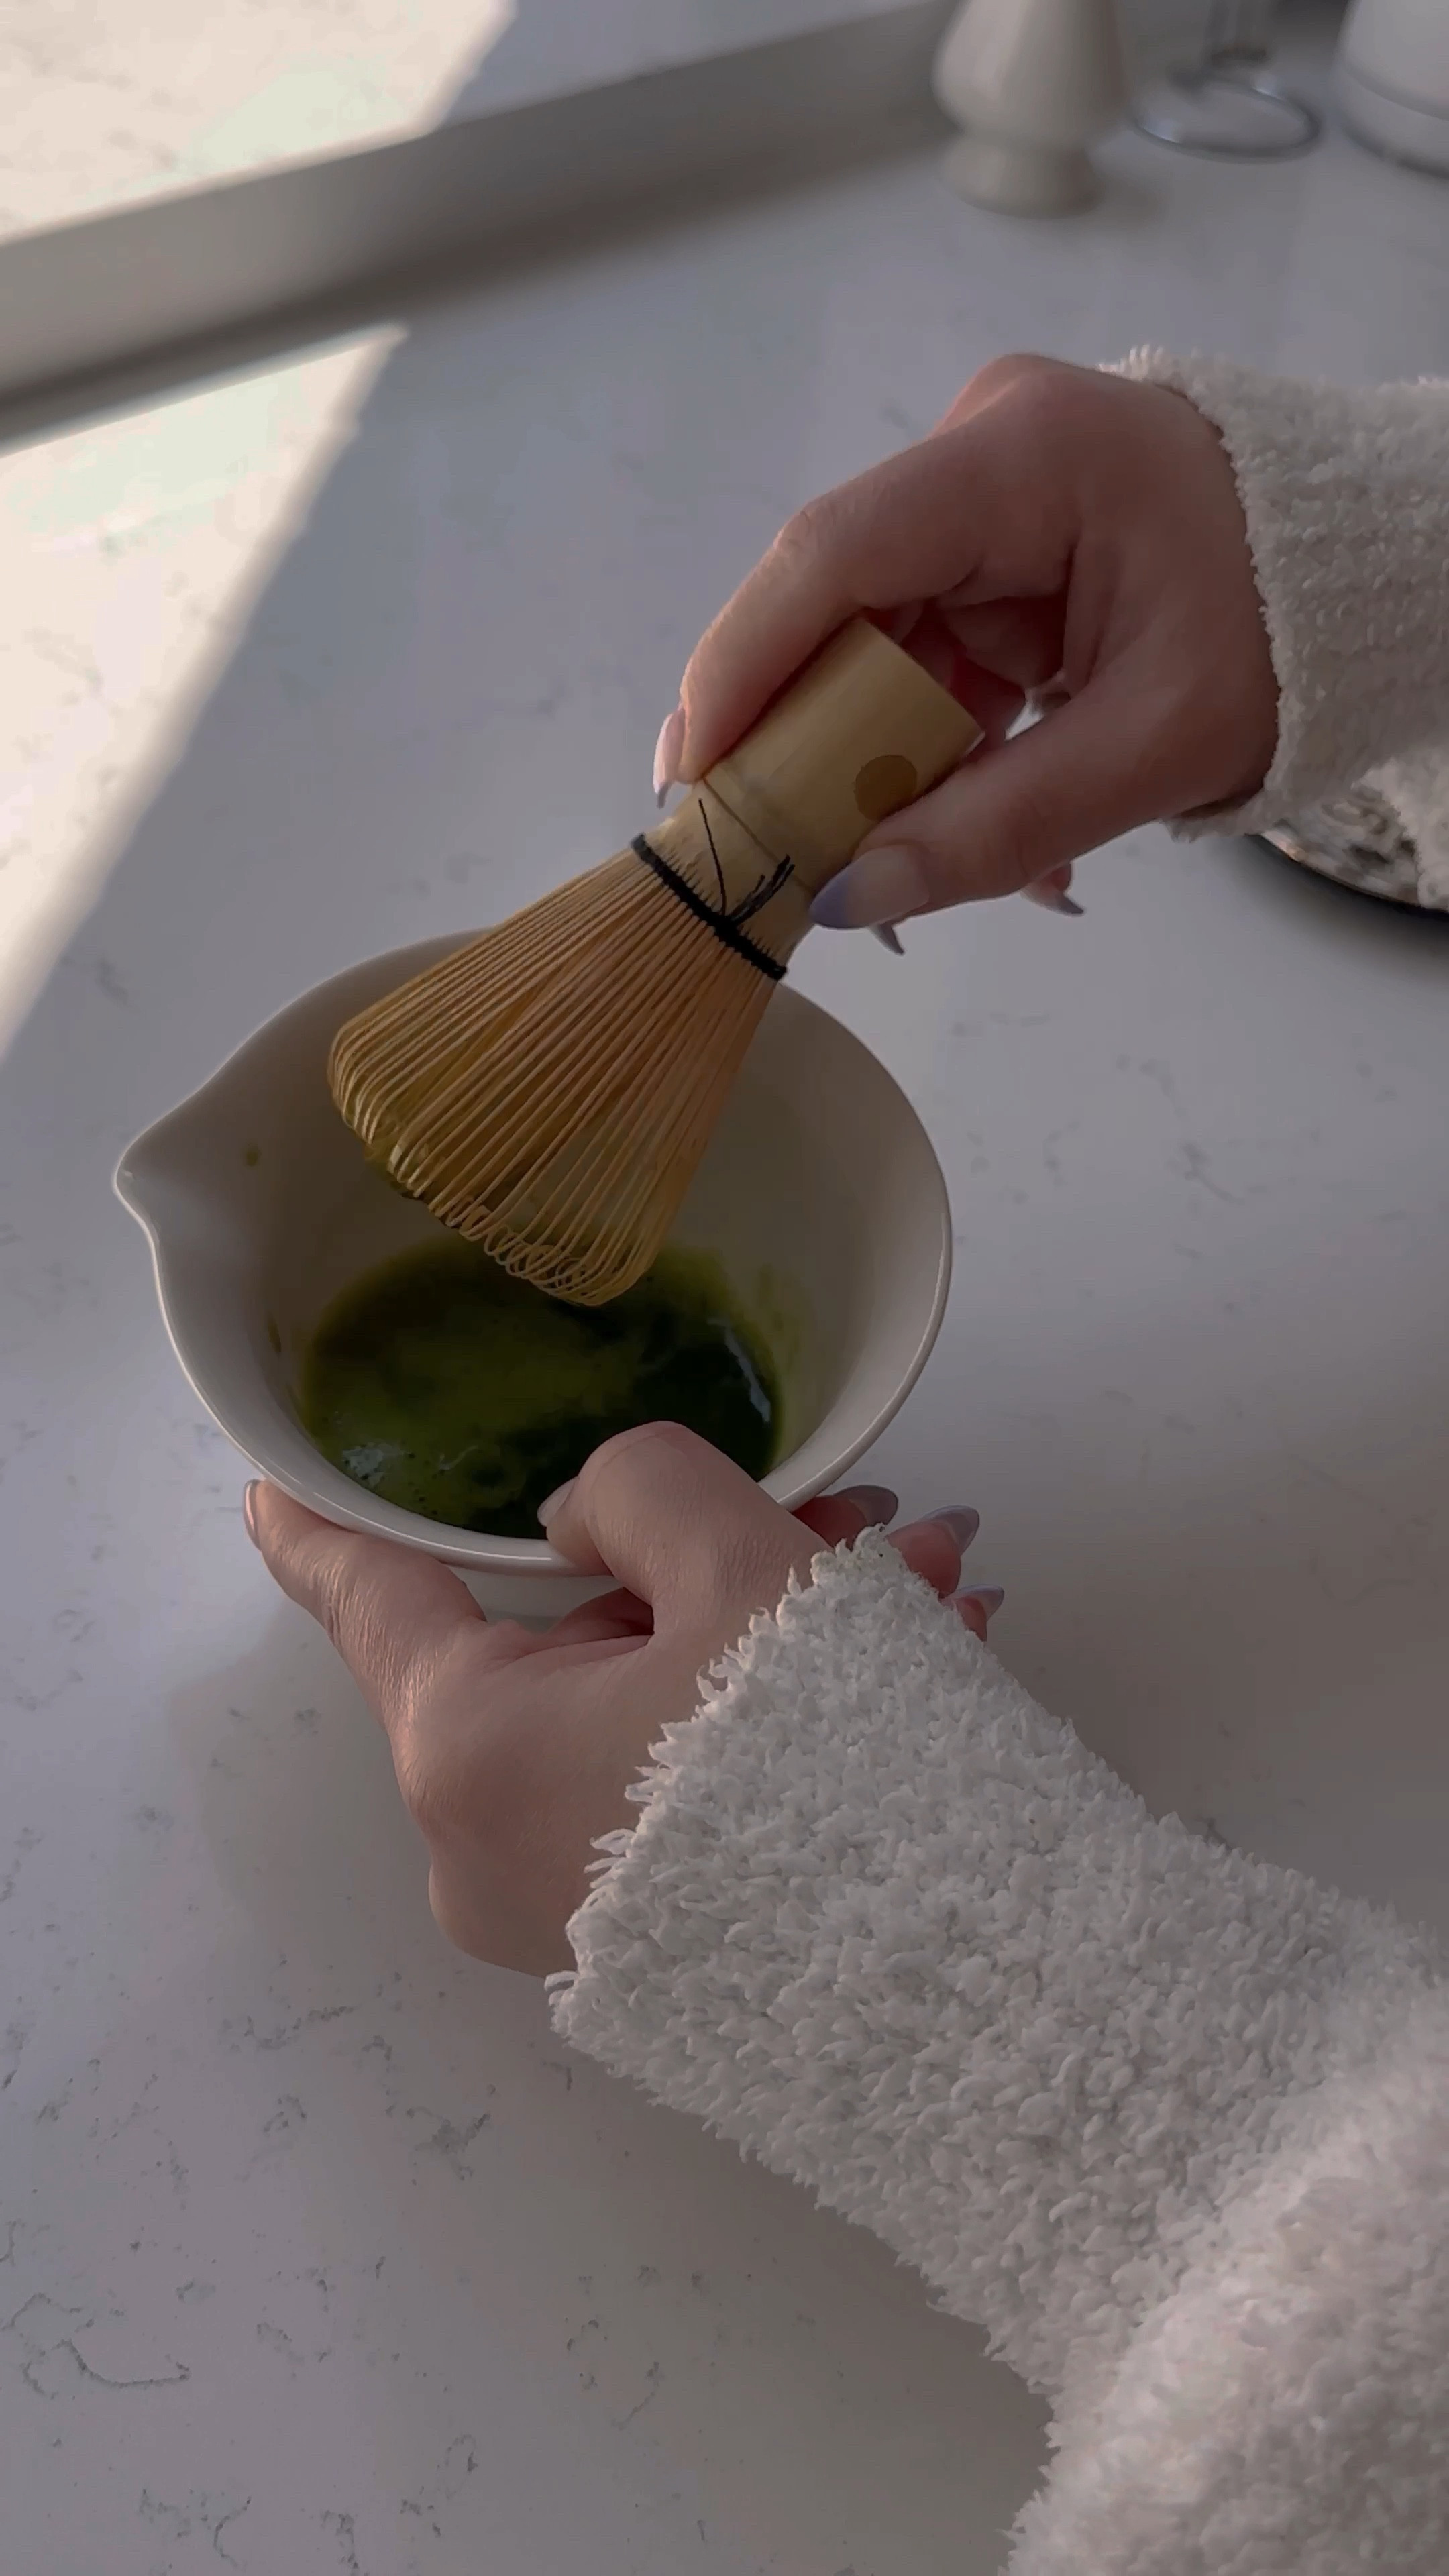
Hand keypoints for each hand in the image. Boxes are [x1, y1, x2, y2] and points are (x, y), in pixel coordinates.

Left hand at [247, 1423, 997, 1976]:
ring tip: (932, 1586)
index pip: (371, 1597)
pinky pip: (689, 1790)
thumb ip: (638, 1491)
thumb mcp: (740, 1568)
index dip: (323, 1526)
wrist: (966, 2008)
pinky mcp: (655, 1952)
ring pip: (650, 1710)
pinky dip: (780, 1724)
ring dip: (779, 1637)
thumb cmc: (826, 1771)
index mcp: (468, 1742)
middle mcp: (486, 1842)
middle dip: (711, 1564)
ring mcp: (568, 1911)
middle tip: (855, 1516)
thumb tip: (589, 1522)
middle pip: (568, 1641)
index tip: (269, 1485)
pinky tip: (918, 1667)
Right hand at [654, 355, 1277, 925]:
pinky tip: (929, 821)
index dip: (744, 666)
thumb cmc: (1288, 631)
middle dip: (792, 733)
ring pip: (869, 633)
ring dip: (859, 754)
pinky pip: (921, 646)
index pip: (835, 552)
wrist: (1368, 569)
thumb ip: (1001, 825)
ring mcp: (986, 493)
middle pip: (834, 598)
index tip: (692, 777)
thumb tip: (853, 898)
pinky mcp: (998, 541)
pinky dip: (918, 740)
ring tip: (862, 863)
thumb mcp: (1154, 745)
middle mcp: (984, 446)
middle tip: (750, 848)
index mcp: (1028, 456)